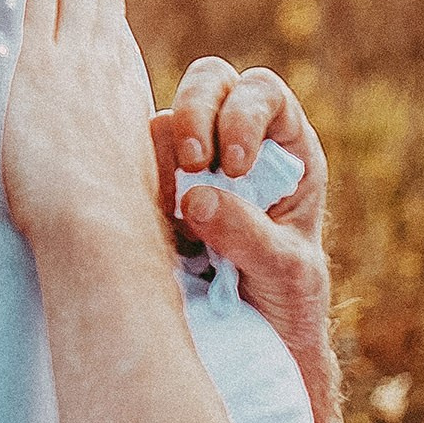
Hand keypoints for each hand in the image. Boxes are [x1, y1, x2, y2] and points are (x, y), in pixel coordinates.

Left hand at [0, 0, 160, 246]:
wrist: (100, 228)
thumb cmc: (117, 223)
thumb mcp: (133, 174)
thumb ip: (120, 149)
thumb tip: (109, 151)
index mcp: (127, 93)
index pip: (115, 35)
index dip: (104, 7)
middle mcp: (104, 69)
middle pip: (95, 5)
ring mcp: (70, 63)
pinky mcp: (36, 66)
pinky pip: (30, 1)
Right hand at [154, 59, 336, 402]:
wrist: (260, 340)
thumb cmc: (288, 300)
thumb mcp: (287, 273)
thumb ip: (250, 235)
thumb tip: (195, 198)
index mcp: (287, 147)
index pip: (264, 94)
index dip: (244, 114)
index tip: (235, 165)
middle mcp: (238, 140)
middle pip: (210, 82)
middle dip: (194, 112)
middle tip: (192, 163)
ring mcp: (193, 163)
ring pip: (164, 121)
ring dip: (163, 158)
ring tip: (175, 218)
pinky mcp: (156, 189)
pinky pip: (134, 165)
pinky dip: (137, 186)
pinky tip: (156, 228)